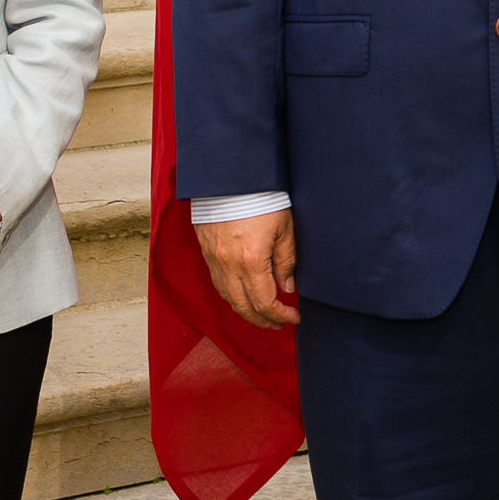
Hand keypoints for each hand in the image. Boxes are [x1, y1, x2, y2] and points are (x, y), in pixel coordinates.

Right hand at [198, 208, 299, 328]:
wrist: (230, 176)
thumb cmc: (261, 197)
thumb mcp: (284, 228)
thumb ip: (286, 261)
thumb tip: (287, 287)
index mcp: (250, 261)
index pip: (264, 302)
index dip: (280, 315)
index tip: (293, 317)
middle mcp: (228, 265)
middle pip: (243, 307)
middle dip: (262, 320)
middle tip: (278, 323)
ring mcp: (213, 259)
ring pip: (227, 297)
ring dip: (245, 310)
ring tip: (262, 313)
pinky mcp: (205, 251)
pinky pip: (217, 282)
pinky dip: (231, 294)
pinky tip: (242, 294)